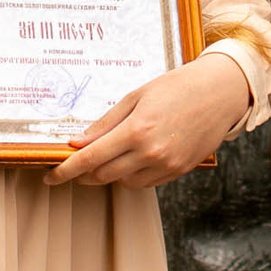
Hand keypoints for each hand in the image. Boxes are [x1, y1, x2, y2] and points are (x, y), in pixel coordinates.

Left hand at [50, 51, 250, 186]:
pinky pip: (145, 183)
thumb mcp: (136, 96)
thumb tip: (77, 143)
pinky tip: (133, 159)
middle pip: (103, 176)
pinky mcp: (179, 171)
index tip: (50, 177)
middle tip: (75, 164)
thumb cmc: (177, 86)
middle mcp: (151, 153)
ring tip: (109, 155)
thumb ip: (105, 123)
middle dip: (84, 174)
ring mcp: (166, 165)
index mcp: (136, 130)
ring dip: (109, 174)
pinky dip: (132, 175)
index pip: (90, 159)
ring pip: (123, 183)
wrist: (221, 93)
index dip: (65, 171)